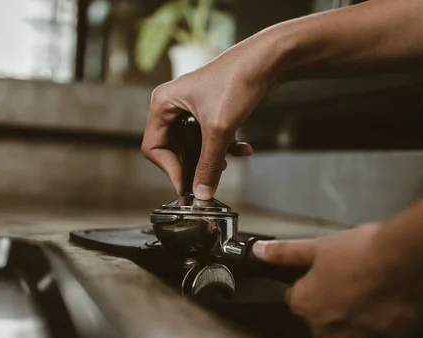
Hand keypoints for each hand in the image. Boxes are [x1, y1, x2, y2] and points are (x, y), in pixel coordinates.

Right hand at [141, 36, 278, 199]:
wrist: (268, 60)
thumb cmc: (237, 80)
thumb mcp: (219, 129)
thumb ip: (209, 165)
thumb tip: (201, 193)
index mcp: (163, 103)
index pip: (154, 148)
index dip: (170, 169)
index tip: (187, 185)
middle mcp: (173, 105)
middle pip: (174, 149)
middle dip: (194, 164)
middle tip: (208, 180)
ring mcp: (192, 108)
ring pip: (195, 146)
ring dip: (212, 158)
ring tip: (227, 164)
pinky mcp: (211, 111)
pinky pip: (210, 138)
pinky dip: (225, 147)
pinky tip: (243, 149)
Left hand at [252, 224, 422, 337]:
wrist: (409, 263)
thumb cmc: (361, 252)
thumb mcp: (319, 246)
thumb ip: (286, 252)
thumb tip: (259, 251)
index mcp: (304, 305)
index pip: (298, 297)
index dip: (312, 283)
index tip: (329, 272)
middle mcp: (324, 330)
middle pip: (322, 318)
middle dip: (333, 303)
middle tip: (353, 279)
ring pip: (347, 334)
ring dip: (355, 320)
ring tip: (373, 293)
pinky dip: (380, 332)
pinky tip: (388, 310)